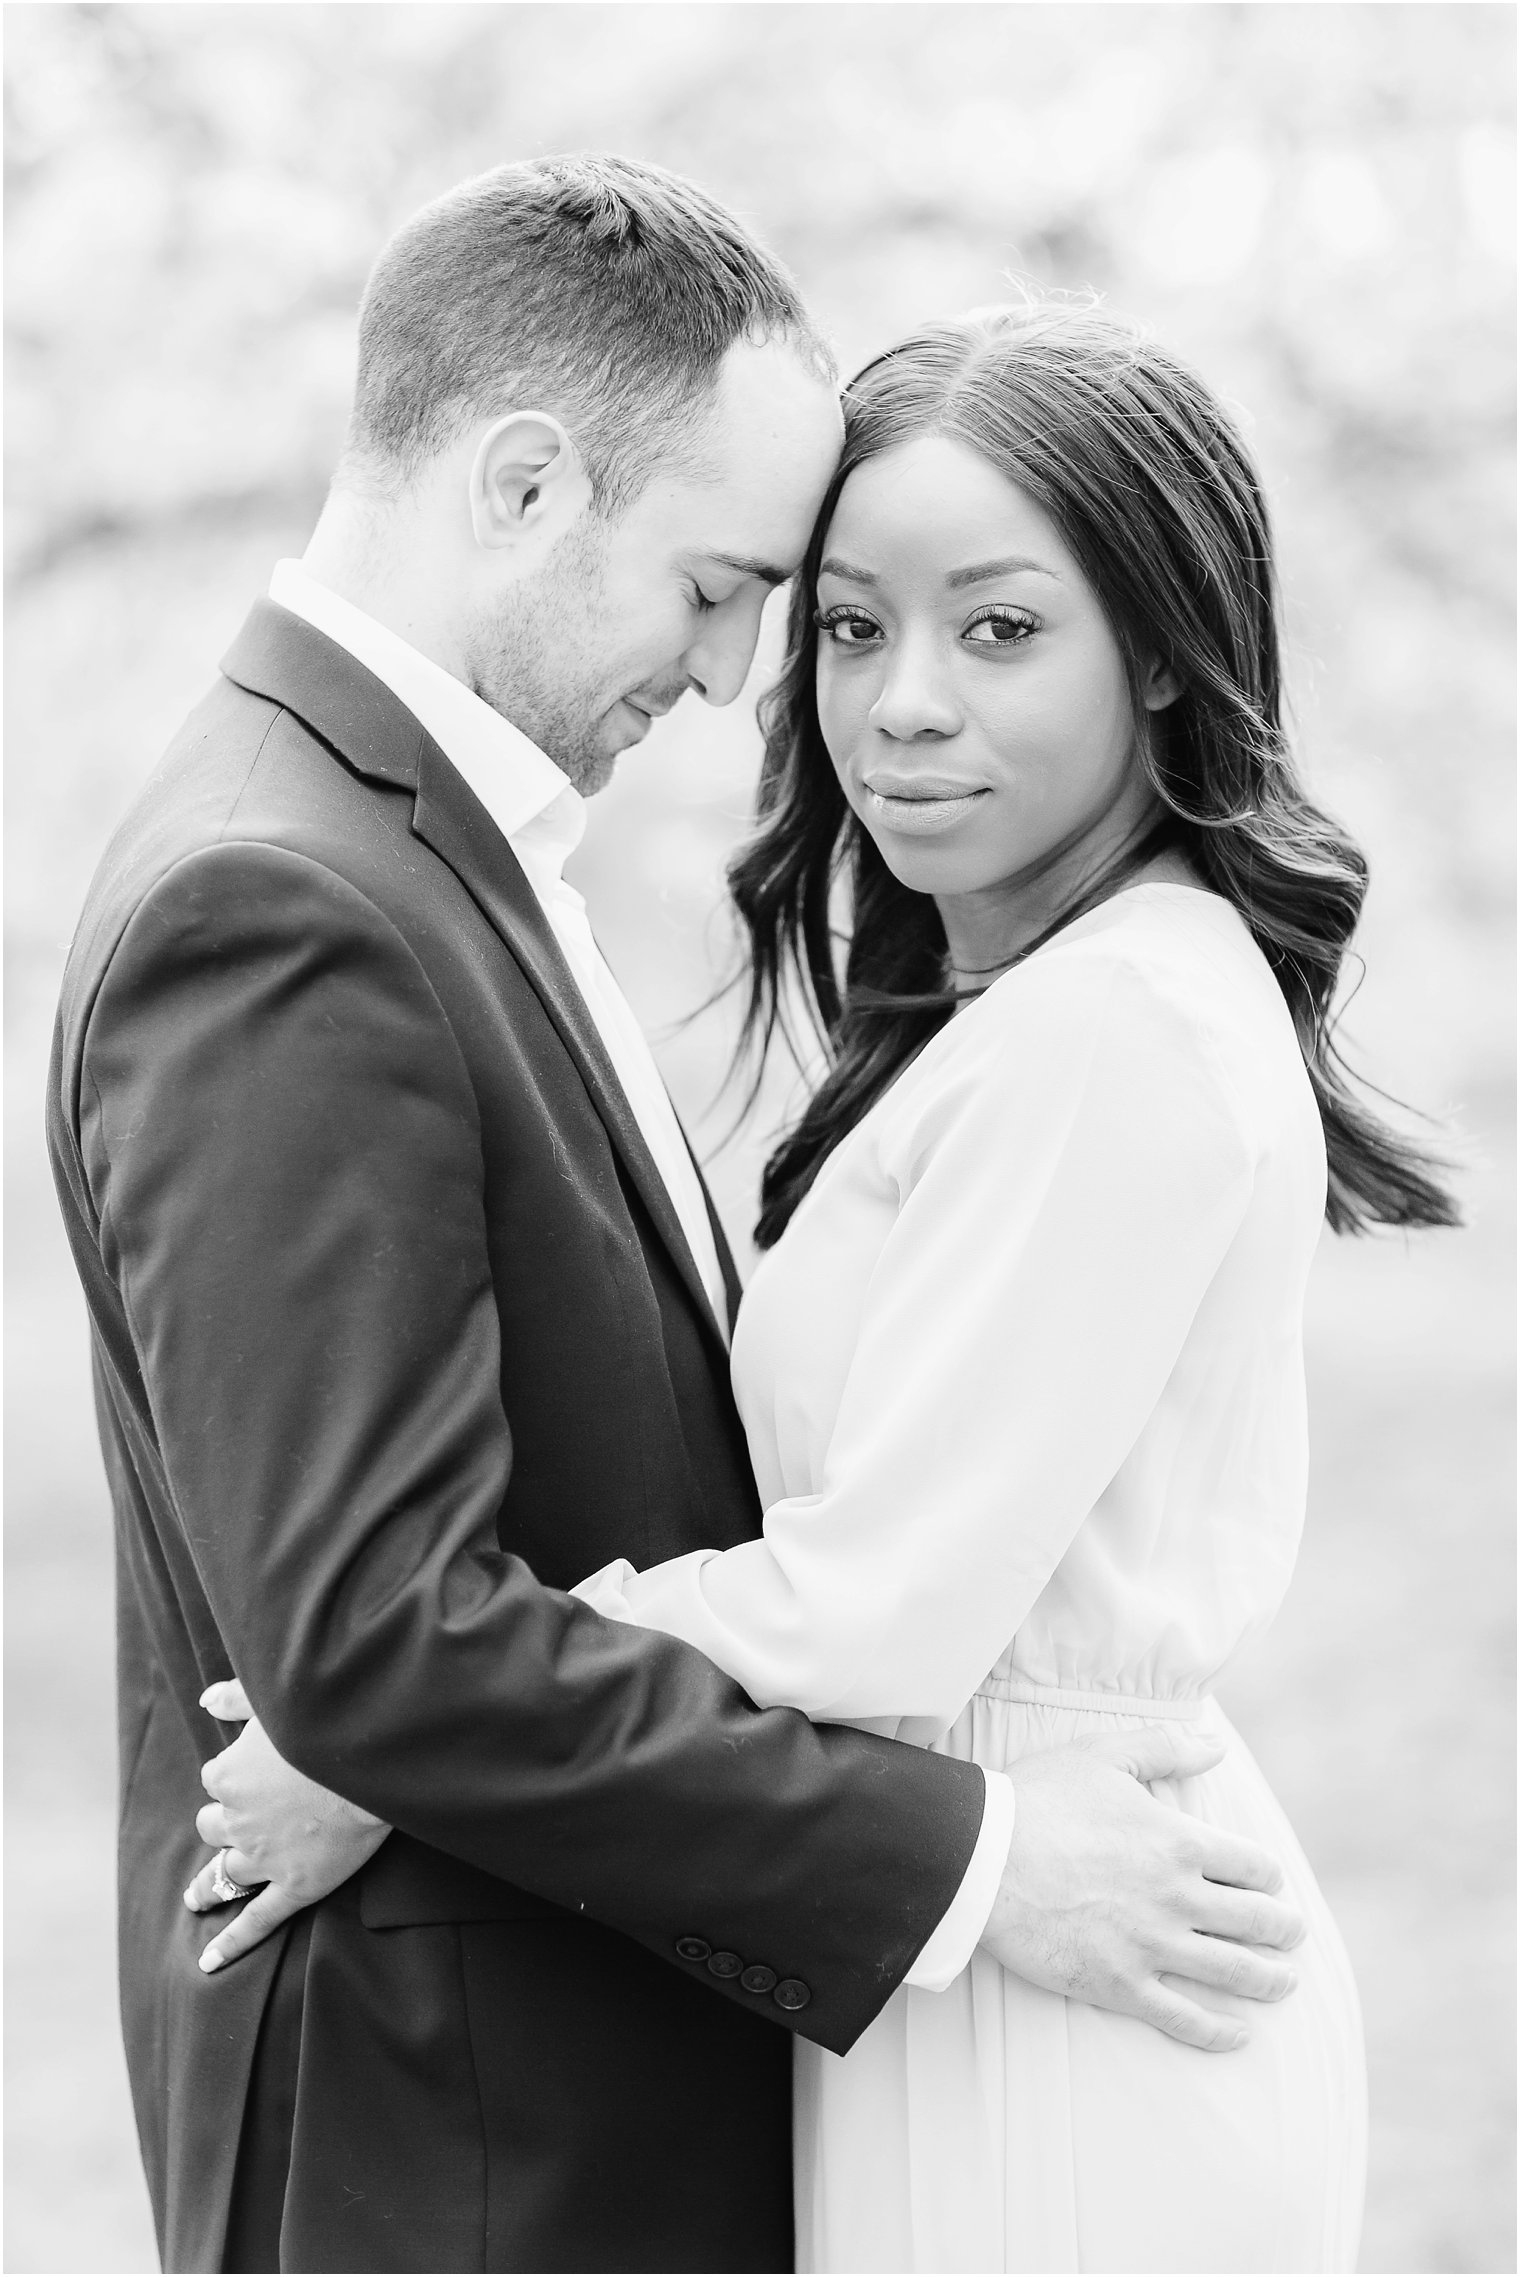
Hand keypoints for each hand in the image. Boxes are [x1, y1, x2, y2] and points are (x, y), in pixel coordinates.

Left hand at [184, 1678, 390, 1972]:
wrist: (370, 1756)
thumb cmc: (323, 1720)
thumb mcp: (273, 1699)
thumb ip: (236, 1697)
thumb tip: (206, 1699)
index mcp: (229, 1776)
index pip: (218, 1778)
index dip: (236, 1775)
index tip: (257, 1770)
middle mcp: (238, 1820)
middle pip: (214, 1826)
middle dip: (223, 1824)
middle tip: (235, 1824)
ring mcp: (265, 1858)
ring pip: (224, 1873)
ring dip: (208, 1885)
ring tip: (197, 1897)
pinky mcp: (296, 1886)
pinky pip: (257, 1921)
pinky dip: (232, 1943)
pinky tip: (210, 1962)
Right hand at [980, 1724, 1304, 2052]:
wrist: (984, 1858)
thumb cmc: (1040, 1799)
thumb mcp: (1105, 1756)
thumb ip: (1166, 1748)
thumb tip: (1216, 1746)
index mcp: (1180, 1842)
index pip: (1253, 1867)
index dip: (1268, 1877)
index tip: (1269, 1885)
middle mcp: (1179, 1898)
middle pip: (1256, 1922)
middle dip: (1283, 1931)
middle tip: (1292, 1936)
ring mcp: (1153, 1947)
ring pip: (1233, 1973)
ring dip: (1268, 1981)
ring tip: (1283, 1984)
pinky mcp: (1121, 1986)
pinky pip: (1184, 2019)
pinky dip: (1219, 2033)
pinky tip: (1238, 2036)